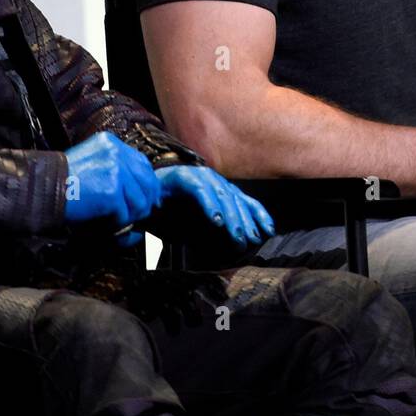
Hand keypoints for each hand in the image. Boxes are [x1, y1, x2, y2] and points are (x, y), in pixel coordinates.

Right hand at [64, 131, 161, 228]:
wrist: (39, 189)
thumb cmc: (60, 182)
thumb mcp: (90, 164)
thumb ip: (115, 171)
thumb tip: (144, 192)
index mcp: (110, 143)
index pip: (142, 163)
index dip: (147, 184)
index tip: (146, 199)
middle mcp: (116, 152)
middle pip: (147, 182)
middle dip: (144, 202)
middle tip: (134, 216)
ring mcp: (115, 170)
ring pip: (140, 201)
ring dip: (128, 216)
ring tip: (112, 220)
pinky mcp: (112, 190)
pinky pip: (125, 214)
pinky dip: (115, 223)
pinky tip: (101, 222)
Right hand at [151, 165, 274, 246]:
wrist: (147, 190)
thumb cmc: (175, 205)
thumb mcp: (202, 216)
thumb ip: (219, 223)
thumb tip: (239, 238)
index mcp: (221, 189)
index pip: (245, 200)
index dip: (258, 215)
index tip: (268, 231)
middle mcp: (215, 180)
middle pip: (236, 200)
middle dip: (245, 221)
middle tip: (250, 239)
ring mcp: (200, 176)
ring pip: (221, 195)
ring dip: (230, 216)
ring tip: (235, 233)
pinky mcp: (184, 177)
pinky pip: (200, 191)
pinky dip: (209, 205)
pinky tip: (215, 220)